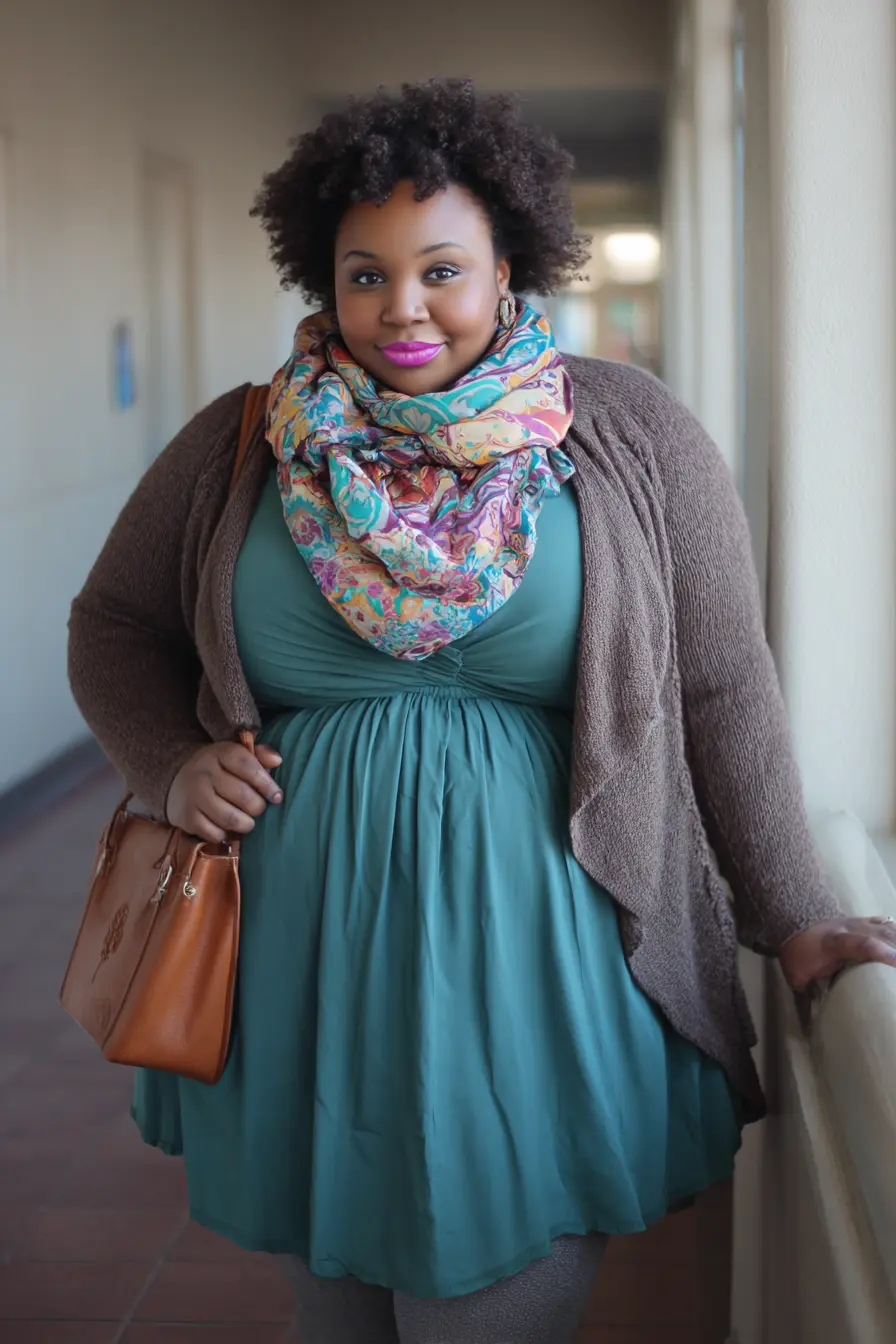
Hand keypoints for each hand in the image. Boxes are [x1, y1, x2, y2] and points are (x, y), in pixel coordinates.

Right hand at [166, 741, 282, 841]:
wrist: (180, 783)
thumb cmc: (221, 770)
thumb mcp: (237, 756)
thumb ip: (260, 755)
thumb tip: (277, 760)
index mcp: (220, 753)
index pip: (246, 765)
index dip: (266, 783)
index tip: (277, 796)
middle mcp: (204, 772)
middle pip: (242, 795)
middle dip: (258, 807)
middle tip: (260, 809)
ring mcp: (194, 795)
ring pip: (230, 818)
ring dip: (246, 824)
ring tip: (248, 821)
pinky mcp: (187, 817)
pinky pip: (215, 833)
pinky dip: (226, 835)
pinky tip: (227, 827)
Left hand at [778, 916, 895, 991]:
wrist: (792, 920)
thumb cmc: (796, 952)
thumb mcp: (796, 975)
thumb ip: (806, 996)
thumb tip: (810, 1029)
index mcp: (833, 942)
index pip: (861, 943)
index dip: (880, 952)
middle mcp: (850, 928)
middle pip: (882, 936)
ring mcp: (858, 922)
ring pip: (887, 929)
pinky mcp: (863, 922)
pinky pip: (886, 925)